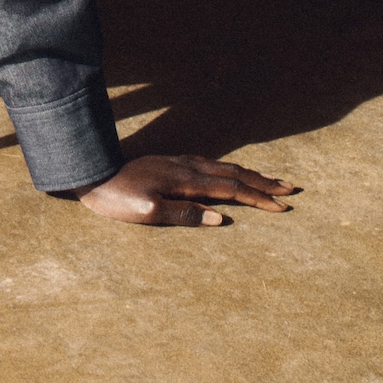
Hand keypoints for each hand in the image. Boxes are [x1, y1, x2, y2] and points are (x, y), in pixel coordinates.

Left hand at [74, 154, 296, 226]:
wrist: (90, 174)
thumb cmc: (116, 198)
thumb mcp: (148, 212)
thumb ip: (184, 215)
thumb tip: (221, 219)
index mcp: (186, 181)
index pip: (232, 190)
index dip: (259, 199)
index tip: (283, 208)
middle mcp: (187, 168)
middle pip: (234, 174)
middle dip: (264, 182)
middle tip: (292, 189)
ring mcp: (178, 163)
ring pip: (224, 167)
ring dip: (250, 174)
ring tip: (271, 180)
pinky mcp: (170, 164)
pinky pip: (210, 164)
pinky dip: (230, 169)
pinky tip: (231, 172)